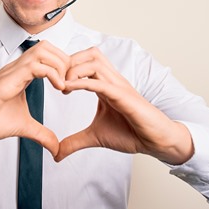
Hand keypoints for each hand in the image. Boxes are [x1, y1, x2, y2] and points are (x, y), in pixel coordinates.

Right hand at [0, 40, 69, 156]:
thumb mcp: (23, 127)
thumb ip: (41, 134)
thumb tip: (56, 147)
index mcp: (22, 74)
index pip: (48, 55)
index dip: (64, 66)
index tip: (70, 86)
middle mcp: (17, 68)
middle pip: (48, 46)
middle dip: (65, 62)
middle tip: (70, 83)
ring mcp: (11, 72)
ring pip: (42, 50)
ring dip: (60, 65)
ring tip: (64, 86)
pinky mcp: (7, 80)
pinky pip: (34, 66)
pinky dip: (52, 74)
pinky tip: (58, 88)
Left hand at [55, 47, 193, 163]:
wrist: (154, 141)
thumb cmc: (131, 133)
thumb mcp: (95, 137)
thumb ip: (74, 142)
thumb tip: (56, 154)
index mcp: (105, 85)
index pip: (85, 61)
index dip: (67, 66)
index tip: (54, 82)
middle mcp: (112, 81)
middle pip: (89, 53)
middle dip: (69, 61)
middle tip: (57, 80)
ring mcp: (118, 86)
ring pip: (94, 61)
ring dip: (74, 70)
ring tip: (62, 85)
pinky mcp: (123, 97)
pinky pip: (100, 83)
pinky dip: (81, 83)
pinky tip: (68, 89)